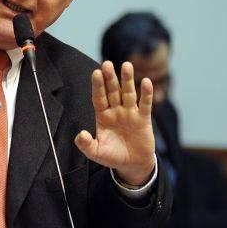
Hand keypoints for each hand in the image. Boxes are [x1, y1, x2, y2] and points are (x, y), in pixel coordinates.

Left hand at [74, 61, 154, 185]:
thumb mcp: (96, 153)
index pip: (99, 97)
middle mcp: (116, 110)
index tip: (96, 73)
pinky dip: (146, 93)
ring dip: (127, 79)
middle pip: (112, 91)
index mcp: (102, 116)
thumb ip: (86, 144)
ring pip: (128, 93)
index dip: (97, 86)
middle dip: (110, 78)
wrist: (132, 164)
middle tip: (106, 63)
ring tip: (126, 65)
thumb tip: (80, 134)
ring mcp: (130, 113)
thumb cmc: (112, 156)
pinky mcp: (143, 119)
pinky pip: (145, 104)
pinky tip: (146, 82)